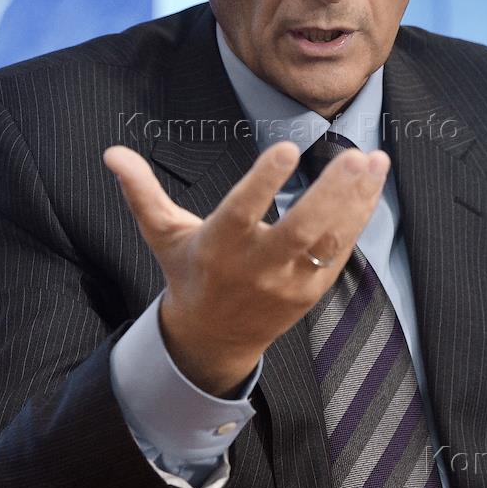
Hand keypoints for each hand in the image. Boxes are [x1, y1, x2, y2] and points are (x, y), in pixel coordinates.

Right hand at [103, 141, 388, 396]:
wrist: (211, 339)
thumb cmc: (188, 271)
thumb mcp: (162, 233)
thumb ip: (141, 191)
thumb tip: (111, 153)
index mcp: (218, 247)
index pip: (243, 211)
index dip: (264, 181)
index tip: (287, 148)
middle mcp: (256, 266)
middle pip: (300, 229)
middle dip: (330, 193)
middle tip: (353, 156)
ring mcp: (288, 282)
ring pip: (329, 240)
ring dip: (356, 200)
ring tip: (375, 160)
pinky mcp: (311, 291)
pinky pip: (341, 251)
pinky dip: (359, 217)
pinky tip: (372, 183)